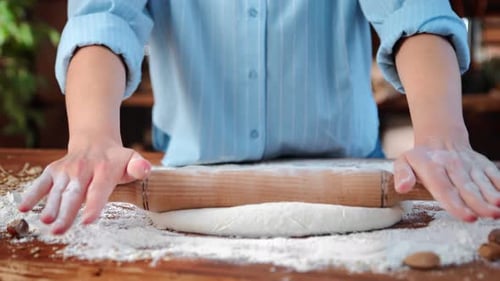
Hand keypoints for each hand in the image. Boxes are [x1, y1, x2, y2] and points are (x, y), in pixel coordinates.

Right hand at [18, 137, 150, 233]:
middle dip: (67, 212)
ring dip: (50, 207)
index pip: (99, 189)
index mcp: (104, 169)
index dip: (94, 205)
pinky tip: (25, 208)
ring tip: (46, 222)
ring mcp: (67, 170)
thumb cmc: (116, 159)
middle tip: (59, 230)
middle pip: (75, 194)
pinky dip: (33, 194)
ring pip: (58, 191)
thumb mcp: (132, 160)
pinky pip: (42, 183)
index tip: (87, 220)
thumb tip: (145, 169)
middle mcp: (83, 169)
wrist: (95, 142)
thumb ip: (139, 167)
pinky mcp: (53, 171)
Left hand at [393, 139, 499, 221]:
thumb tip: (401, 188)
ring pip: (482, 182)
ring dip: (492, 197)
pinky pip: (494, 175)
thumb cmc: (420, 159)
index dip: (456, 204)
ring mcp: (469, 164)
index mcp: (432, 167)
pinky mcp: (482, 164)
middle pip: (466, 188)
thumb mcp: (403, 162)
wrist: (440, 138)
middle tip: (489, 216)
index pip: (444, 188)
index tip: (467, 217)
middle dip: (479, 204)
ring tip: (498, 210)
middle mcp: (452, 165)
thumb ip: (401, 175)